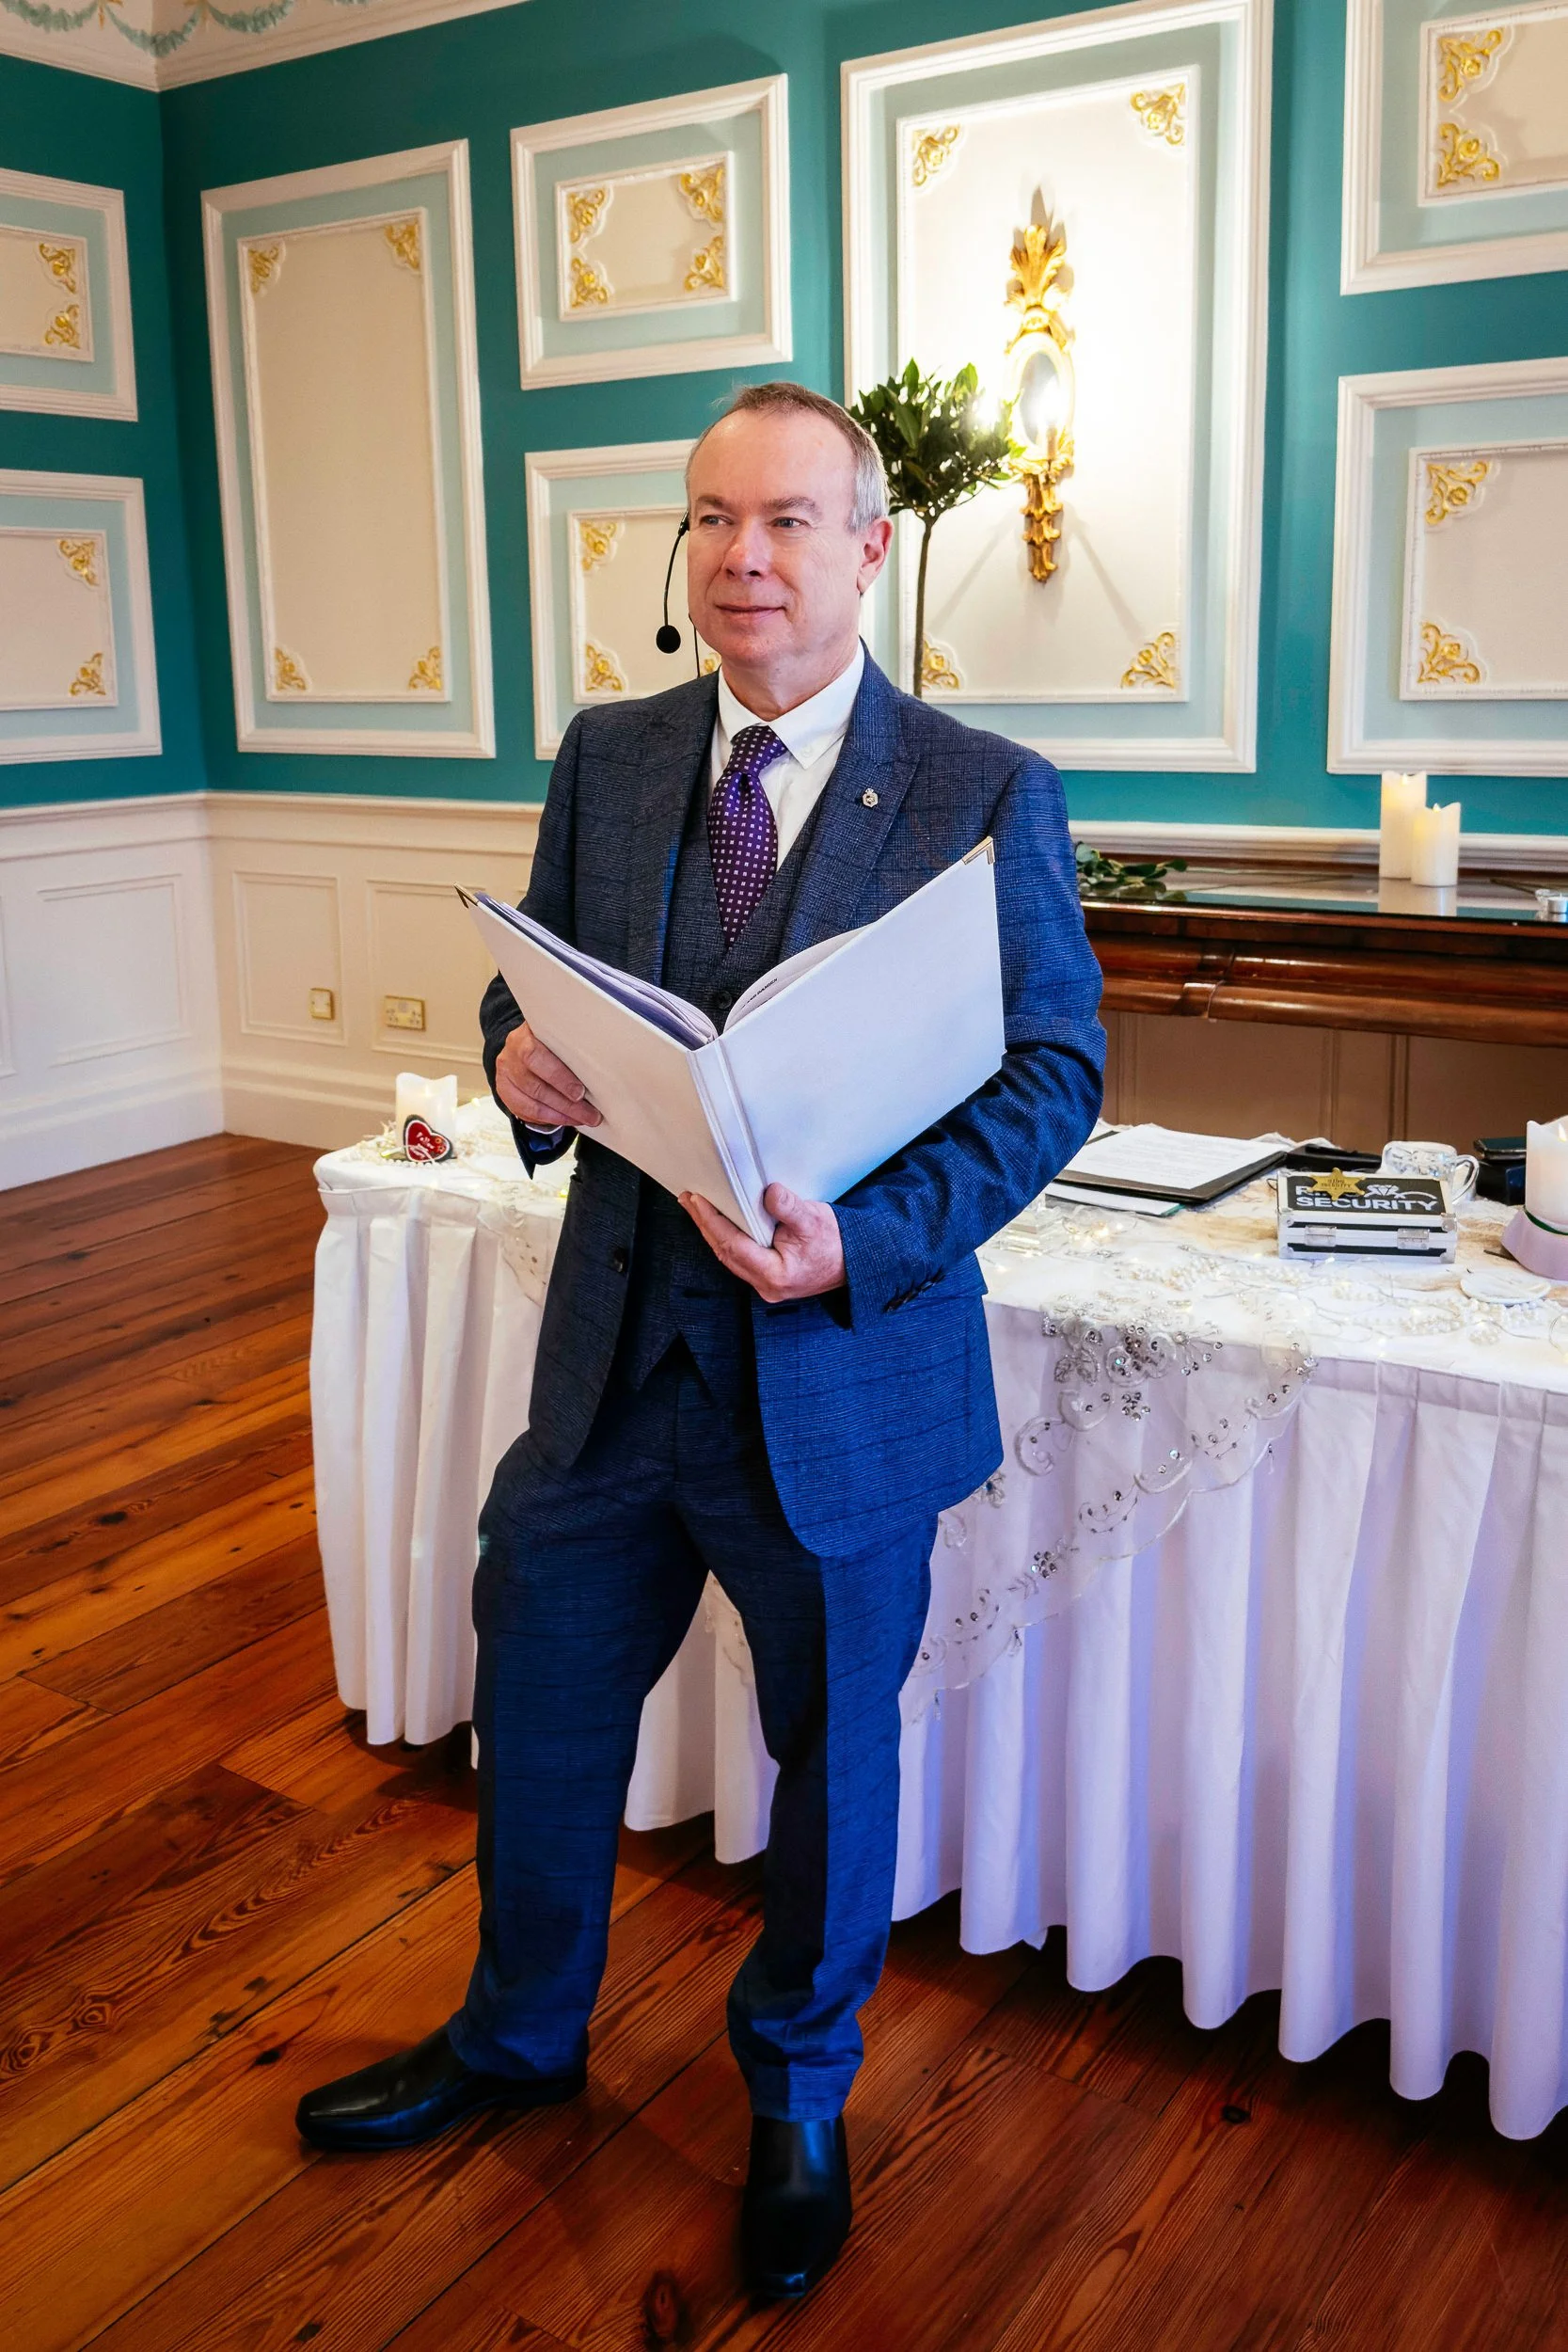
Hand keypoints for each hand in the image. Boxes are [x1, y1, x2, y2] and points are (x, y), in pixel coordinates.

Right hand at [494, 1020, 600, 1129]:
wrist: (523, 1046)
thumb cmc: (550, 1042)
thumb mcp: (558, 1036)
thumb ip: (572, 1044)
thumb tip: (606, 1062)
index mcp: (525, 1036)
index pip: (536, 1057)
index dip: (559, 1077)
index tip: (580, 1092)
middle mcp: (511, 1055)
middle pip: (535, 1085)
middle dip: (566, 1103)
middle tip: (590, 1114)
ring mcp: (505, 1075)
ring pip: (532, 1102)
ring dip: (561, 1115)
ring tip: (584, 1119)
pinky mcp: (504, 1092)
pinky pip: (525, 1112)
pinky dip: (549, 1119)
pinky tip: (567, 1120)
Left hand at [680, 1182, 845, 1302]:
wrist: (854, 1262)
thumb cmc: (836, 1244)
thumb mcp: (814, 1220)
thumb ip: (790, 1208)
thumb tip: (770, 1193)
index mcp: (774, 1274)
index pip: (733, 1245)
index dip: (713, 1221)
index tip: (699, 1200)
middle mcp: (765, 1285)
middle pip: (724, 1252)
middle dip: (704, 1224)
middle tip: (689, 1199)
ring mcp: (764, 1284)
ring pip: (728, 1256)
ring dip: (711, 1231)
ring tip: (696, 1207)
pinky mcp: (766, 1277)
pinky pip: (738, 1257)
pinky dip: (725, 1237)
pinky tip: (718, 1223)